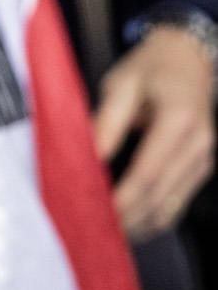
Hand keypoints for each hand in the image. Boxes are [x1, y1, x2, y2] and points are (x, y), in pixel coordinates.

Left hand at [93, 25, 216, 239]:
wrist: (186, 59)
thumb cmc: (151, 68)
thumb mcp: (120, 85)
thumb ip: (105, 124)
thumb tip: (85, 162)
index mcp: (179, 120)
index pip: (148, 174)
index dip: (120, 200)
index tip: (92, 212)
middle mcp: (198, 145)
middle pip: (159, 199)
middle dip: (123, 220)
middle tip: (88, 228)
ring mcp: (204, 161)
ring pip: (168, 210)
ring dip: (136, 226)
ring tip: (101, 230)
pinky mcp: (200, 170)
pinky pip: (174, 205)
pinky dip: (148, 218)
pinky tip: (123, 221)